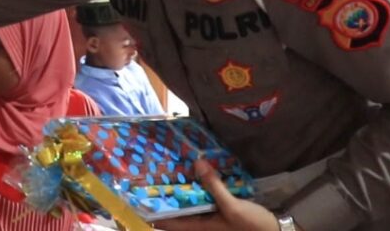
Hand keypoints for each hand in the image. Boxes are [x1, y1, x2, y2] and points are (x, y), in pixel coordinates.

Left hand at [154, 160, 278, 230]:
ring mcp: (209, 222)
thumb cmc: (252, 226)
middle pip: (174, 213)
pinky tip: (195, 178)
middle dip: (163, 197)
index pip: (166, 222)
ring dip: (179, 193)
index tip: (136, 195)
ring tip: (167, 173)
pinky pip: (201, 204)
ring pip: (187, 207)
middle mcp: (199, 227)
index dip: (150, 211)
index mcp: (198, 228)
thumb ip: (214, 185)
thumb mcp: (232, 206)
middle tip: (150, 176)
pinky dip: (195, 192)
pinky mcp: (218, 216)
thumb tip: (197, 164)